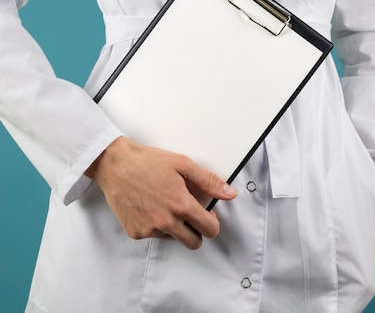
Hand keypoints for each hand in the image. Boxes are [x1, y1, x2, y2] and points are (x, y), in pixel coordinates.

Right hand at [85, 136, 237, 249]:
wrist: (115, 164)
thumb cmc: (147, 161)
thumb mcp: (182, 164)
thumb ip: (208, 181)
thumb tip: (230, 193)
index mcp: (181, 205)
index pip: (210, 229)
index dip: (212, 221)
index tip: (206, 213)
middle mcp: (166, 222)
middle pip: (194, 243)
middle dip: (197, 230)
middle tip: (189, 212)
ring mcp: (150, 229)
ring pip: (174, 240)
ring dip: (176, 228)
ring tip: (165, 204)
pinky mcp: (135, 233)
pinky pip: (155, 236)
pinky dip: (156, 226)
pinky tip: (150, 207)